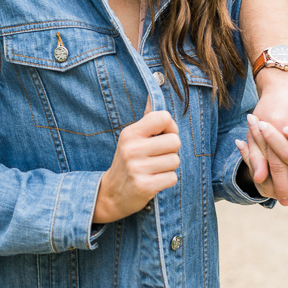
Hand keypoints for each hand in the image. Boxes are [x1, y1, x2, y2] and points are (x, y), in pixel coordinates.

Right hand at [95, 108, 180, 223]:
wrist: (111, 193)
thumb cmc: (128, 161)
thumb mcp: (132, 137)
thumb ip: (147, 118)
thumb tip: (153, 94)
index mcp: (131, 133)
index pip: (164, 117)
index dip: (170, 128)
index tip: (162, 136)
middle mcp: (132, 148)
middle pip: (175, 141)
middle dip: (171, 150)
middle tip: (157, 157)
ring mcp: (137, 168)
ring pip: (175, 161)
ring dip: (168, 167)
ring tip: (153, 169)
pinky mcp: (144, 186)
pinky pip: (172, 178)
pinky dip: (166, 180)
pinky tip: (153, 181)